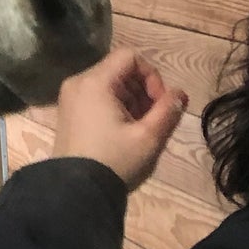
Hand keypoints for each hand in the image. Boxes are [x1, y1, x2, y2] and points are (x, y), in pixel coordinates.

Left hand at [49, 49, 187, 191]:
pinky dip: (115, 108)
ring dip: (131, 101)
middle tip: (153, 121)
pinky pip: (97, 97)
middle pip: (119, 70)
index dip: (152, 76)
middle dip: (143, 92)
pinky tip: (123, 134)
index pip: (130, 57)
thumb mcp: (148, 138)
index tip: (159, 104)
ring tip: (139, 131)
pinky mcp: (68, 112)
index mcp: (94, 82)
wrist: (77, 191)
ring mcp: (70, 97)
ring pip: (109, 85)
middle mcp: (78, 82)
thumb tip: (180, 94)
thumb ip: (168, 111)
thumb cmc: (115, 161)